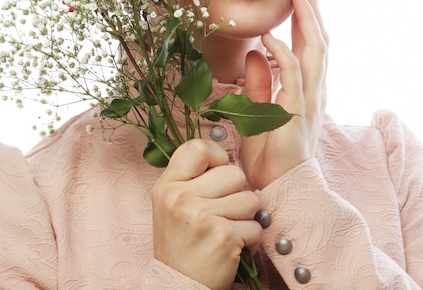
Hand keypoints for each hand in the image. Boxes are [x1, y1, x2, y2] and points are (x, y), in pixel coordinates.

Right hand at [152, 139, 261, 289]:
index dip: (216, 156)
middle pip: (233, 172)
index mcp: (167, 186)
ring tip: (226, 229)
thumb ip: (191, 177)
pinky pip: (256, 225)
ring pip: (250, 198)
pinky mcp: (223, 237)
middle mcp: (180, 198)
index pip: (198, 147)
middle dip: (236, 192)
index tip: (217, 171)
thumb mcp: (171, 204)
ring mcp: (201, 217)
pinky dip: (250, 238)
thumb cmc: (180, 242)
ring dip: (245, 217)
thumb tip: (223, 156)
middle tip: (222, 212)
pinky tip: (232, 246)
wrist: (178, 286)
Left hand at [241, 0, 327, 189]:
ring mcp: (309, 101)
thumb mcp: (259, 111)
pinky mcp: (296, 113)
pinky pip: (293, 76)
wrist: (277, 190)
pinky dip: (283, 53)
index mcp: (307, 90)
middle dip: (313, 9)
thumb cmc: (269, 156)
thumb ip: (259, 82)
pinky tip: (270, 37)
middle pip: (319, 41)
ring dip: (307, 20)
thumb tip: (256, 52)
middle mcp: (314, 91)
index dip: (307, 18)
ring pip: (315, 51)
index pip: (310, 46)